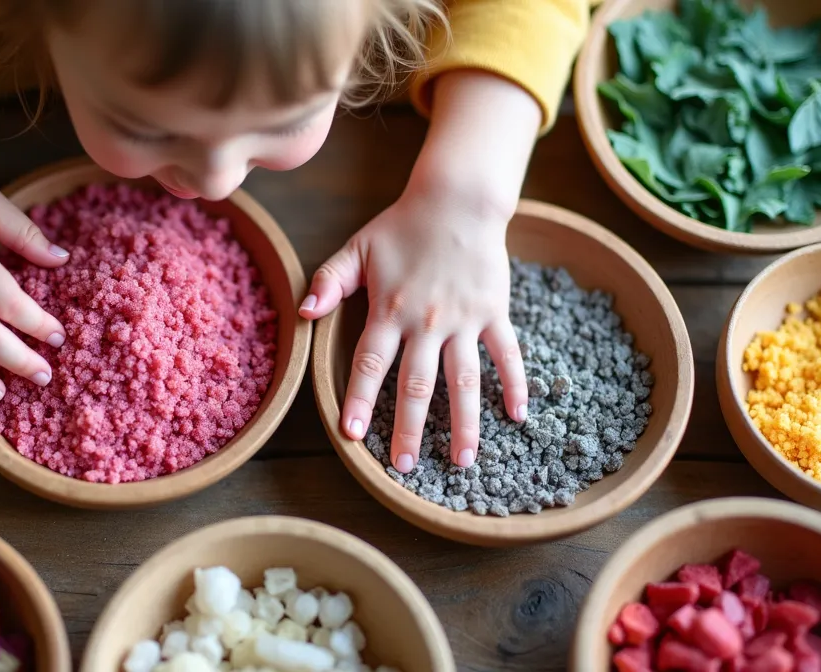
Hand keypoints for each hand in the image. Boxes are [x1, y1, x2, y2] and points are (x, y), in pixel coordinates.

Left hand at [300, 70, 543, 471]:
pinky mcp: (494, 312)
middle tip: (405, 466)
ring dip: (465, 423)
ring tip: (464, 462)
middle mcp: (426, 321)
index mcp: (389, 310)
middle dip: (410, 428)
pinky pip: (507, 354)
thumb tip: (303, 312)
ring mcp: (464, 319)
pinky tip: (517, 417)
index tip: (354, 435)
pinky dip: (515, 385)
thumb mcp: (357, 248)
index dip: (361, 400)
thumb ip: (329, 281)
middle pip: (417, 384)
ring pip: (464, 380)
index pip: (371, 363)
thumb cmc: (402, 227)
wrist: (457, 199)